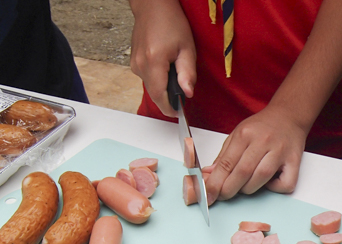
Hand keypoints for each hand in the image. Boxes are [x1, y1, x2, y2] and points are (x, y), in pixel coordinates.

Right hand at [129, 0, 195, 116]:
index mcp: (153, 62)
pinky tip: (166, 68)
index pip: (159, 96)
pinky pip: (148, 78)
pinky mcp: (134, 63)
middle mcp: (140, 65)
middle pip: (154, 94)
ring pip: (151, 87)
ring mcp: (135, 64)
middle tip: (182, 93)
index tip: (179, 114)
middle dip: (169, 99)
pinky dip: (158, 79)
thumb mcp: (187, 48)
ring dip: (164, 87)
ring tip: (175, 73)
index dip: (169, 108)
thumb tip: (188, 93)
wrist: (152, 6)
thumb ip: (187, 72)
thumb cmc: (171, 22)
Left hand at [203, 105, 307, 204]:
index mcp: (245, 134)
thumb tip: (208, 175)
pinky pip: (285, 183)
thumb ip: (223, 156)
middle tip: (223, 196)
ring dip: (248, 189)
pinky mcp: (294, 161)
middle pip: (243, 172)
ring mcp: (280, 152)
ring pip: (261, 178)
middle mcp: (263, 141)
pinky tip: (268, 183)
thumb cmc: (262, 127)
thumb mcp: (238, 134)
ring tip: (244, 186)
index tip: (209, 195)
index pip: (226, 163)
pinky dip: (275, 188)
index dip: (215, 182)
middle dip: (229, 189)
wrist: (288, 115)